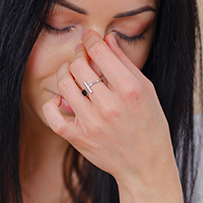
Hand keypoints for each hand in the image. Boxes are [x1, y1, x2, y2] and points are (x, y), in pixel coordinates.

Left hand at [41, 30, 176, 189]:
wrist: (145, 165)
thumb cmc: (149, 125)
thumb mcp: (146, 90)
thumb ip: (125, 63)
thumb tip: (107, 39)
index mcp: (129, 90)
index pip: (100, 52)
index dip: (90, 39)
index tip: (88, 37)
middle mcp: (109, 106)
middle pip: (78, 66)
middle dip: (78, 55)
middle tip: (81, 56)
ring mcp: (92, 123)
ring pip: (64, 85)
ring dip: (65, 73)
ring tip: (72, 73)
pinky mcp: (78, 138)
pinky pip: (52, 115)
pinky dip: (52, 102)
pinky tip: (61, 98)